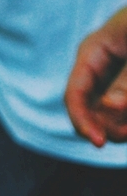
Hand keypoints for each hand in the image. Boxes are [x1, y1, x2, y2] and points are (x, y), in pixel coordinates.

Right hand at [65, 6, 126, 146]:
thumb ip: (125, 79)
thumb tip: (111, 105)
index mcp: (93, 52)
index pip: (74, 95)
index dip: (82, 121)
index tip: (99, 143)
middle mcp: (98, 68)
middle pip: (88, 110)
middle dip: (106, 126)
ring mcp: (113, 77)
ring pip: (106, 114)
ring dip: (119, 124)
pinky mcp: (123, 86)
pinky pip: (119, 111)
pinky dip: (124, 119)